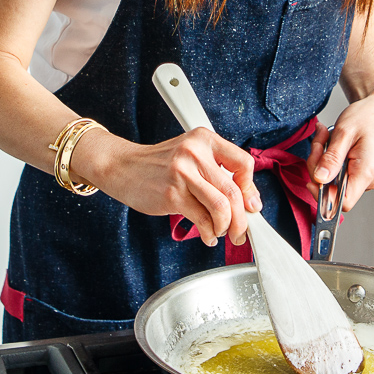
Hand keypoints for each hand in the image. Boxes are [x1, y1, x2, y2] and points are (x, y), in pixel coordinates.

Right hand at [76, 127, 261, 246]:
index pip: (243, 163)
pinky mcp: (172, 195)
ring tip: (221, 232)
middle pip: (233, 192)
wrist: (122, 167)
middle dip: (242, 219)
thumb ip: (216, 172)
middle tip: (241, 232)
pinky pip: (202, 219)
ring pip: (221, 207)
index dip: (250, 189)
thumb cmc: (159, 165)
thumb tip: (248, 201)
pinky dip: (210, 233)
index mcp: (204, 139)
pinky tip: (208, 235)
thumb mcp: (190, 156)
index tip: (250, 205)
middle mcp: (195, 152)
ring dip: (226, 227)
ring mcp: (183, 173)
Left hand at [307, 86, 373, 209]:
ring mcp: (364, 176)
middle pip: (333, 189)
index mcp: (366, 172)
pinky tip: (332, 142)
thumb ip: (332, 158)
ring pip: (332, 179)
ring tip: (326, 136)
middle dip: (318, 166)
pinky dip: (329, 157)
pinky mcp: (359, 171)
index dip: (323, 195)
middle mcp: (368, 179)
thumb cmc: (368, 116)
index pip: (343, 202)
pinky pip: (337, 171)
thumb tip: (320, 179)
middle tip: (319, 143)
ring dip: (322, 158)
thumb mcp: (345, 133)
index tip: (313, 177)